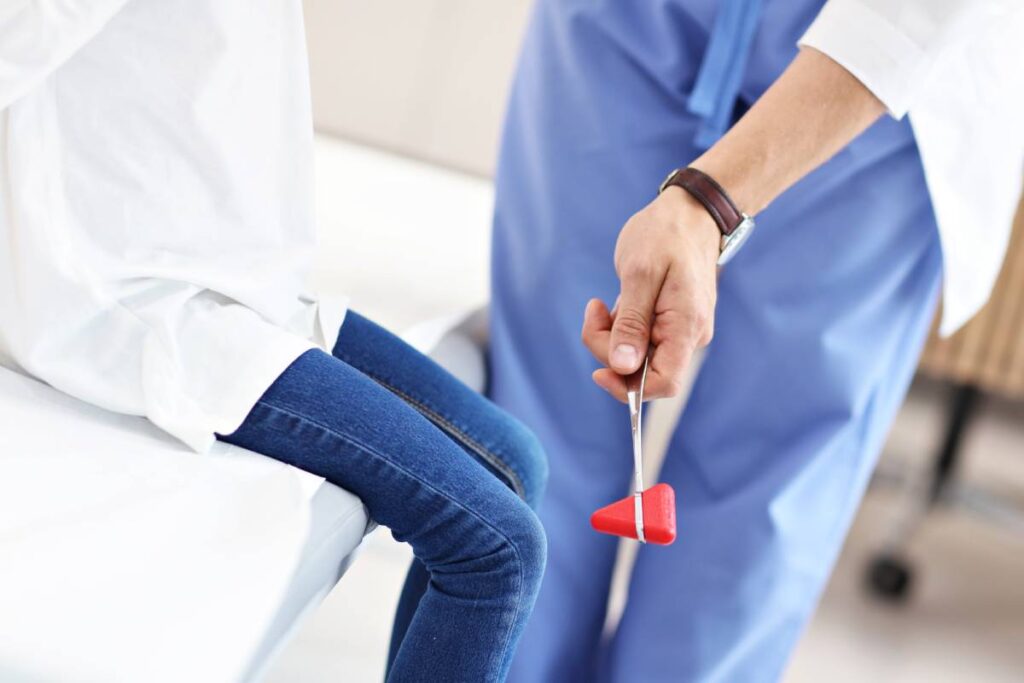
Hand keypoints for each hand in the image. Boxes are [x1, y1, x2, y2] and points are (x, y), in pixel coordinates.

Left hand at [581, 186, 718, 401]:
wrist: (688, 212)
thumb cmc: (665, 235)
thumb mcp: (640, 274)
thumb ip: (631, 322)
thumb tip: (623, 367)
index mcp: (686, 327)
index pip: (664, 383)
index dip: (629, 388)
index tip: (598, 370)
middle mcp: (687, 336)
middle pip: (642, 371)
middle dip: (609, 349)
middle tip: (596, 310)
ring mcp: (679, 331)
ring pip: (635, 357)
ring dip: (611, 337)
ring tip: (604, 303)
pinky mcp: (667, 324)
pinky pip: (637, 341)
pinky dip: (619, 329)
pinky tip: (616, 303)